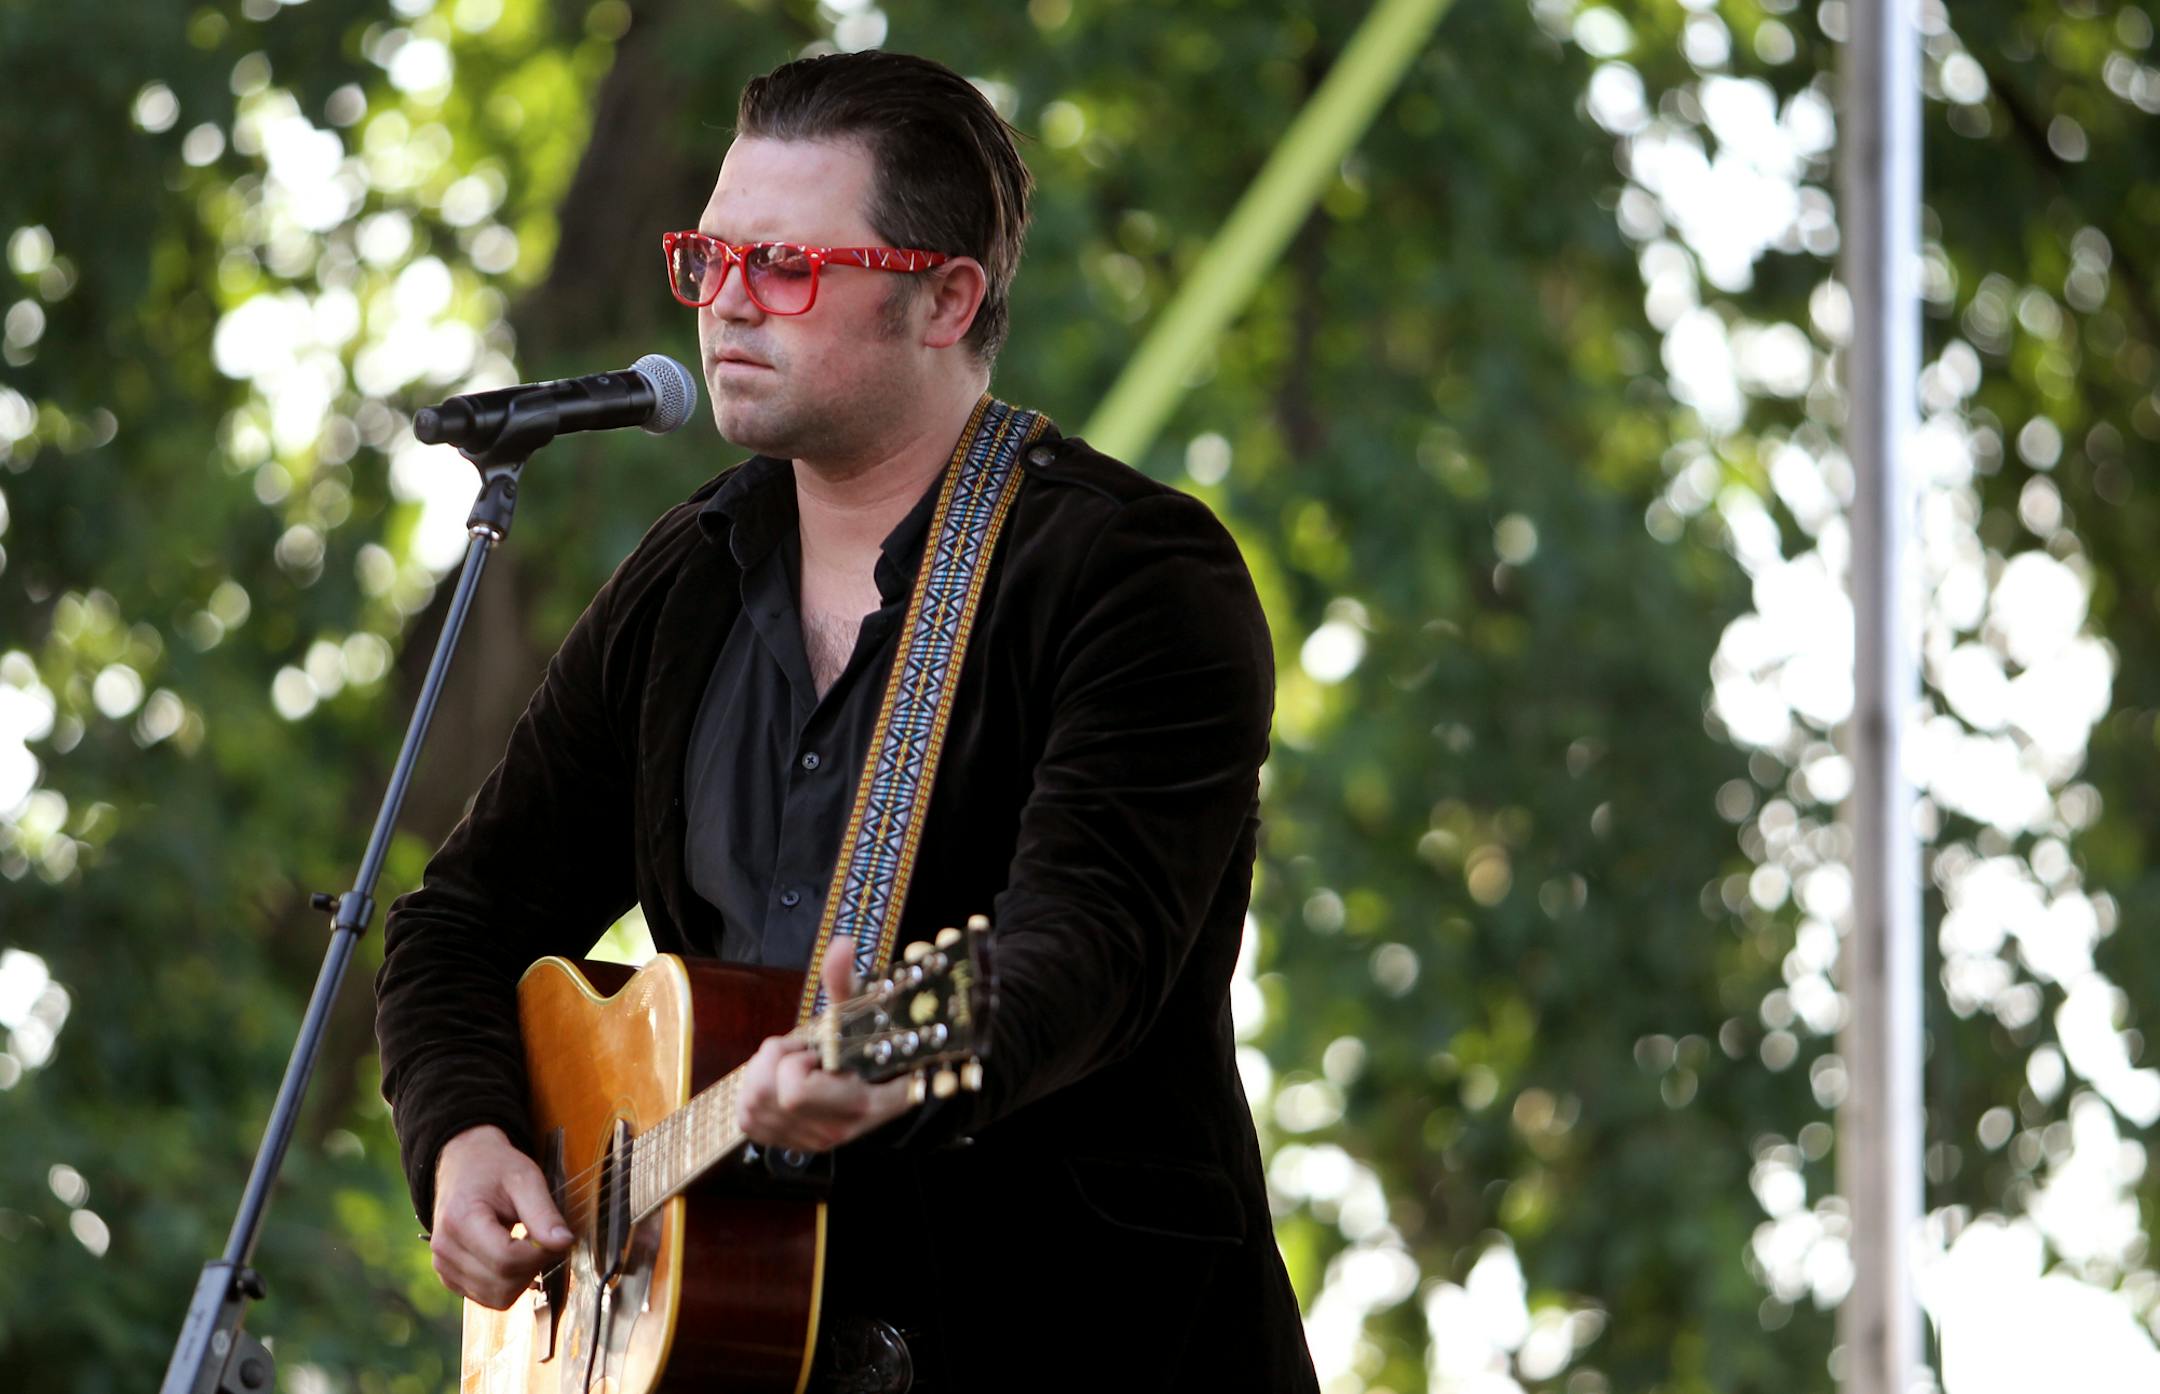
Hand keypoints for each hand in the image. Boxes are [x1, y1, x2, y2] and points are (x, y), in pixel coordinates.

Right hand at [429, 1124, 572, 1308]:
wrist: (464, 1165)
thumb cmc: (495, 1169)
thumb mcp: (525, 1178)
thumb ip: (544, 1213)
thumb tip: (564, 1242)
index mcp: (460, 1219)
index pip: (506, 1259)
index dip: (539, 1254)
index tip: (554, 1235)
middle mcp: (445, 1248)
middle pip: (503, 1283)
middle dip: (533, 1267)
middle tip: (541, 1238)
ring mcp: (443, 1266)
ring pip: (496, 1298)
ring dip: (522, 1278)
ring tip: (525, 1245)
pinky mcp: (449, 1277)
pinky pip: (487, 1297)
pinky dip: (507, 1283)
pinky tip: (511, 1256)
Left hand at [738, 942, 916, 1152]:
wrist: (867, 1086)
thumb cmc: (862, 1046)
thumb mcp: (856, 1014)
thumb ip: (844, 982)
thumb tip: (839, 944)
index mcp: (864, 1102)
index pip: (798, 1090)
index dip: (798, 1064)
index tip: (818, 1052)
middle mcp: (839, 1129)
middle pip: (771, 1091)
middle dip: (779, 1059)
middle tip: (801, 1049)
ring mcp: (811, 1142)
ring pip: (755, 1103)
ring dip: (765, 1073)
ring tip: (790, 1062)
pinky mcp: (785, 1145)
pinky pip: (746, 1118)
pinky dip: (754, 1092)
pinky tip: (778, 1080)